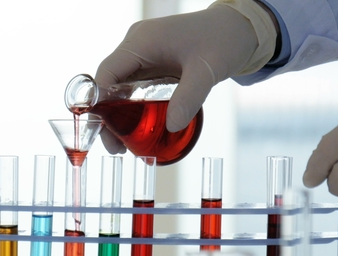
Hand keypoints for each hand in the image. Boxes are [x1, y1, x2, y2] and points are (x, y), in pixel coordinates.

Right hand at [94, 0, 276, 152]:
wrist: (238, 27)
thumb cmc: (223, 39)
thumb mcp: (207, 70)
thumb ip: (189, 98)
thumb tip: (171, 127)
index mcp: (142, 41)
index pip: (107, 73)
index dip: (99, 102)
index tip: (103, 129)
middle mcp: (137, 46)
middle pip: (109, 84)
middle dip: (107, 117)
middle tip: (115, 146)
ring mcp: (143, 55)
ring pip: (119, 88)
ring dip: (119, 116)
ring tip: (124, 145)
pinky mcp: (153, 64)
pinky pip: (135, 88)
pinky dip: (133, 109)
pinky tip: (139, 130)